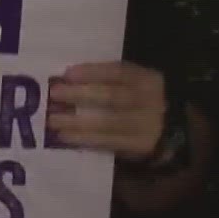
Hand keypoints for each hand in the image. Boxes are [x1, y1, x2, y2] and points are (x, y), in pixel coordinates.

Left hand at [47, 61, 168, 162]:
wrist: (166, 128)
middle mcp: (149, 101)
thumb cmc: (136, 98)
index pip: (119, 72)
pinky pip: (108, 142)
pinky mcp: (138, 146)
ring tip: (52, 119)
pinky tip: (64, 136)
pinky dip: (84, 139)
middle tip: (54, 94)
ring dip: (77, 121)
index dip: (93, 72)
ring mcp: (146, 125)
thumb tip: (64, 79)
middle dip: (81, 94)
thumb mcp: (130, 82)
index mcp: (146, 79)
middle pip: (113, 96)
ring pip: (109, 122)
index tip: (67, 74)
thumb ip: (104, 78)